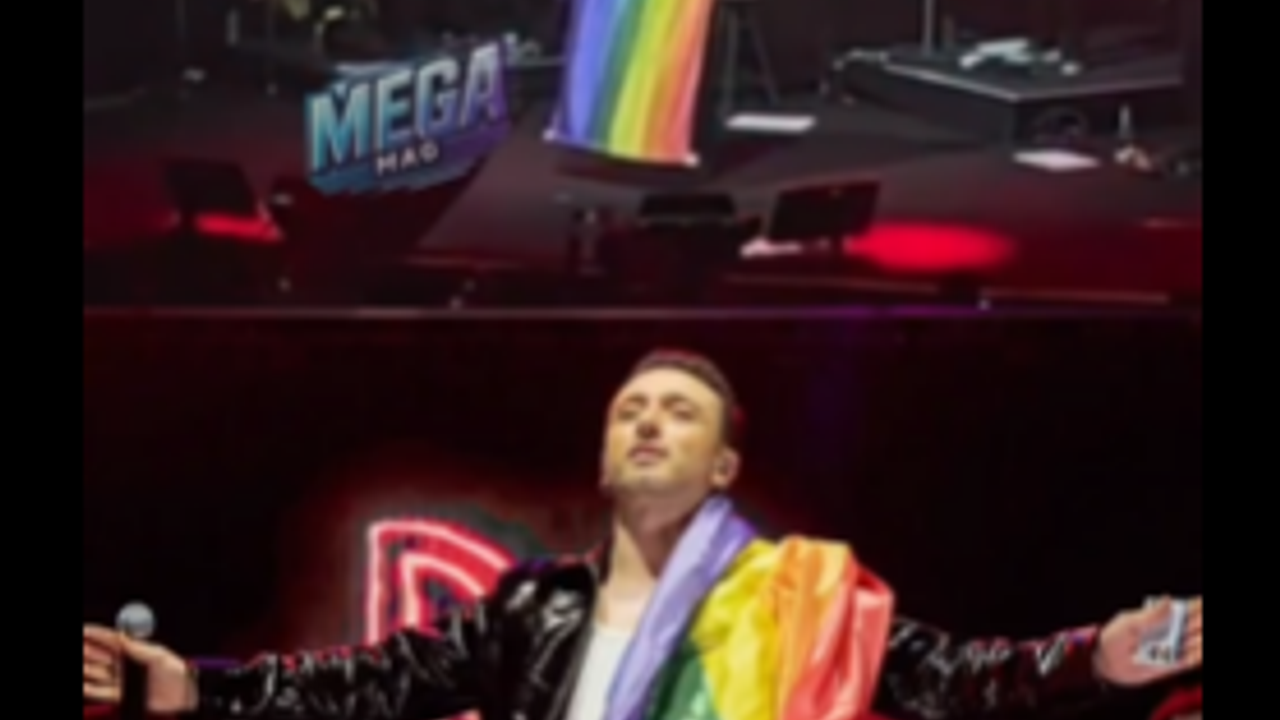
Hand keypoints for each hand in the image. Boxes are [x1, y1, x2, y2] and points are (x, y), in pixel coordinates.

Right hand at [83, 624, 197, 713]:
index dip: (95, 634)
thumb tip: (122, 636)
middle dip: (85, 649)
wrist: (183, 697)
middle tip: (78, 647)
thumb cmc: (177, 673)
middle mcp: (125, 664)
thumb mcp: (159, 656)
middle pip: (98, 655)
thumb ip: (139, 647)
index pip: (110, 639)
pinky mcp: (121, 696)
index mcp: (135, 650)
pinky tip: (82, 685)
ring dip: (84, 668)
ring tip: (78, 663)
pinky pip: (100, 692)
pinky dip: (88, 688)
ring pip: (95, 673)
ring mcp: (121, 680)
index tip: (83, 629)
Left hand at [1094, 597, 1202, 685]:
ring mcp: (1171, 649)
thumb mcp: (1130, 623)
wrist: (1106, 663)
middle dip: (1200, 622)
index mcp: (1159, 618)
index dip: (1194, 606)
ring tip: (1201, 636)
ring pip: (1194, 643)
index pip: (1183, 609)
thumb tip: (1168, 598)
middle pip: (1192, 625)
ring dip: (1200, 639)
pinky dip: (1196, 656)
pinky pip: (1188, 661)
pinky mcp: (1171, 665)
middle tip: (1202, 621)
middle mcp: (1168, 632)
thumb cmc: (1114, 639)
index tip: (1201, 601)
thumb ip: (1151, 615)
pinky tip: (1200, 652)